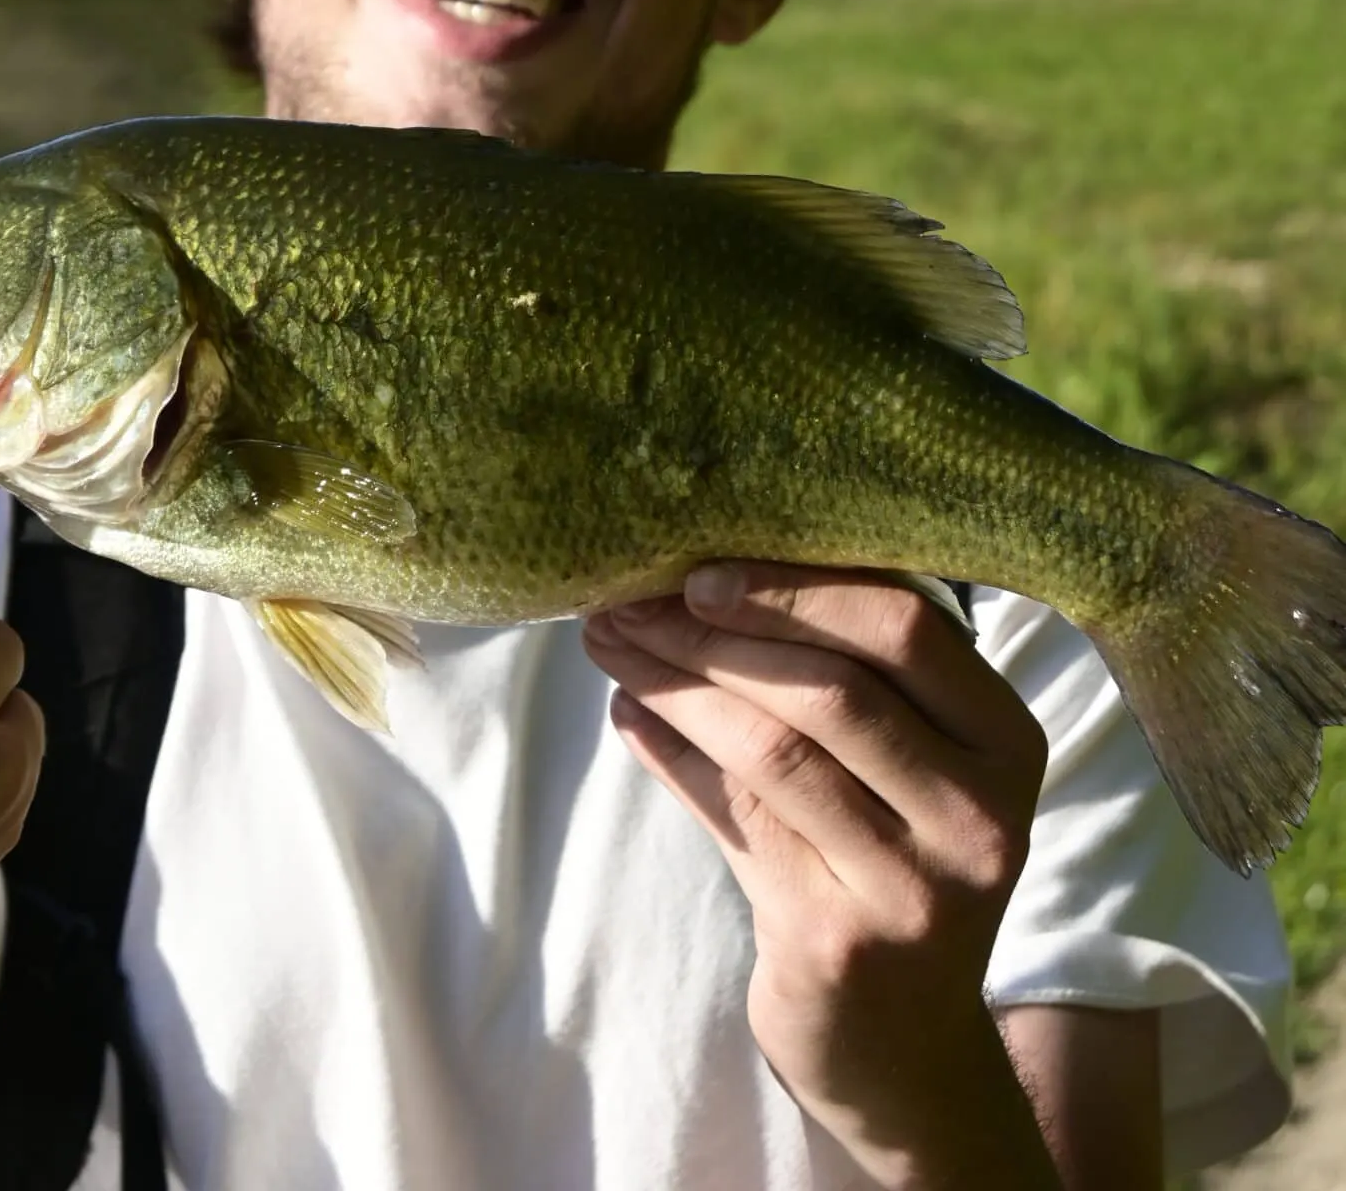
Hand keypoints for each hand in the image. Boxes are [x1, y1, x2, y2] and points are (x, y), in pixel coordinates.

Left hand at [582, 564, 1053, 1187]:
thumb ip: (856, 675)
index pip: (905, 629)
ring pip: (772, 751)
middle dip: (713, 634)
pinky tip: (630, 716)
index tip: (700, 570)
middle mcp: (977, 816)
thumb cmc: (898, 864)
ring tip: (613, 647)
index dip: (795, 588)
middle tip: (627, 603)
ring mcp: (910, 887)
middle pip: (832, 689)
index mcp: (1007, 742)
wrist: (909, 1050)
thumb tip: (712, 569)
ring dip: (675, 686)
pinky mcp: (836, 940)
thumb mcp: (917, 769)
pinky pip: (733, 819)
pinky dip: (671, 756)